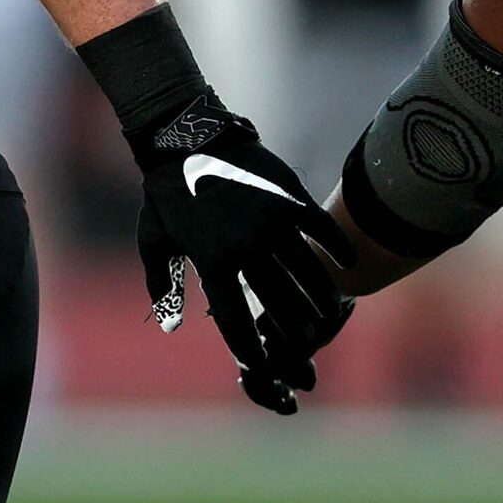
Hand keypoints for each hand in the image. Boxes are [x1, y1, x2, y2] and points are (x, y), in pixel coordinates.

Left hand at [131, 93, 356, 415]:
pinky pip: (320, 228)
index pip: (235, 318)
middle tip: (308, 345)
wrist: (186, 137)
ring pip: (308, 270)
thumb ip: (162, 285)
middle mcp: (246, 246)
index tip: (262, 365)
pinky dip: (336, 247)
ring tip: (331, 314)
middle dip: (295, 330)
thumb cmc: (166, 192)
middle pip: (280, 301)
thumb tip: (172, 328)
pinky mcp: (288, 197)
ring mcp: (270, 221)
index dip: (249, 348)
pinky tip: (347, 263)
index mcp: (211, 261)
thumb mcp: (154, 239)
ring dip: (323, 296)